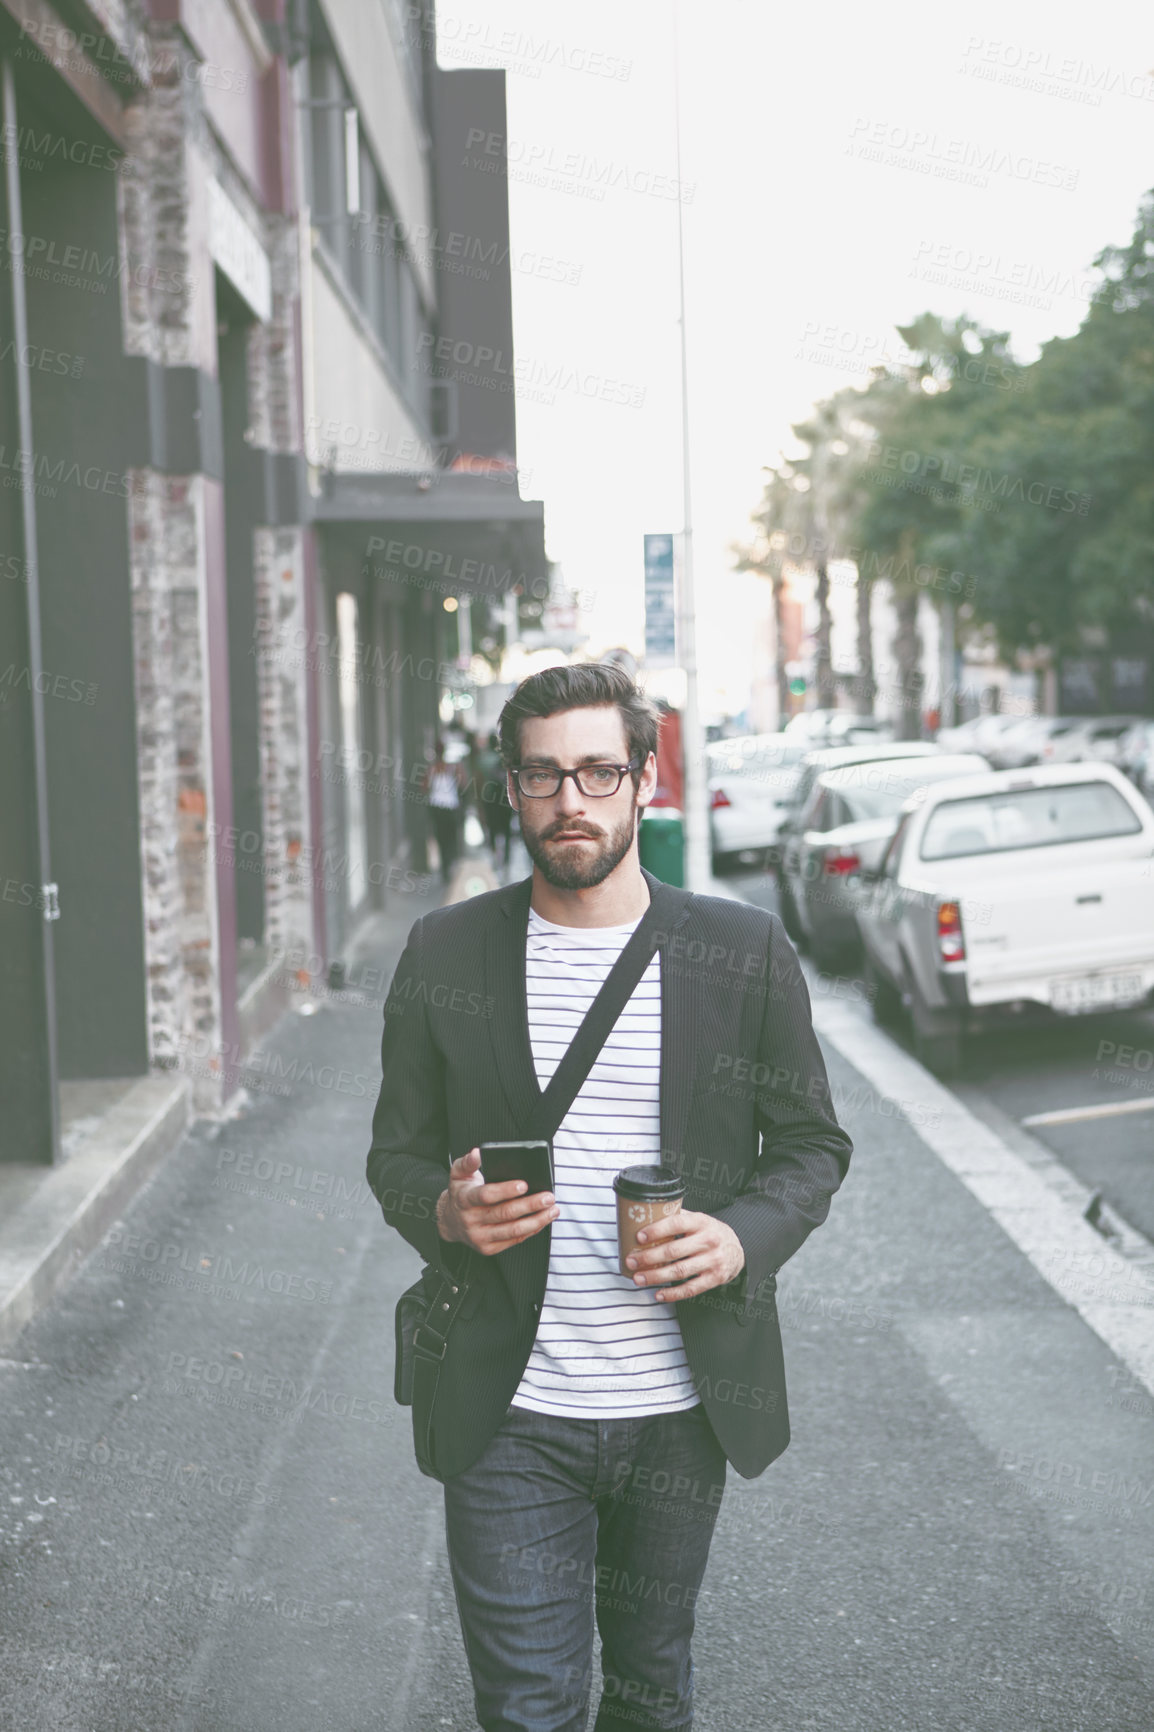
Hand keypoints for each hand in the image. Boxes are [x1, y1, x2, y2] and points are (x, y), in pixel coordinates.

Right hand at [436, 1147, 558, 1256]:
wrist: (450, 1222)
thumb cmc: (461, 1193)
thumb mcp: (458, 1174)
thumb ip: (468, 1162)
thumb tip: (477, 1152)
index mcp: (464, 1200)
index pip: (486, 1195)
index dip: (506, 1190)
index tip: (524, 1184)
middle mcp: (471, 1220)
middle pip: (505, 1213)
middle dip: (530, 1205)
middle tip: (549, 1196)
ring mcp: (480, 1237)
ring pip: (513, 1230)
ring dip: (537, 1220)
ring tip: (553, 1210)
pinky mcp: (488, 1248)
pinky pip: (514, 1240)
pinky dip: (531, 1230)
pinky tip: (543, 1220)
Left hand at [625, 1209, 745, 1301]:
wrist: (737, 1250)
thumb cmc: (710, 1233)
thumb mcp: (698, 1219)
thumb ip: (677, 1218)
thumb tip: (646, 1218)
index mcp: (701, 1222)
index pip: (676, 1224)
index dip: (656, 1231)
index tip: (639, 1237)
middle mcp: (708, 1241)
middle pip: (674, 1251)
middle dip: (649, 1257)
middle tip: (631, 1261)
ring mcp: (713, 1261)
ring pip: (679, 1271)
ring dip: (656, 1277)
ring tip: (639, 1278)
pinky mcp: (715, 1278)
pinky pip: (690, 1288)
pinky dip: (673, 1294)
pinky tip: (658, 1294)